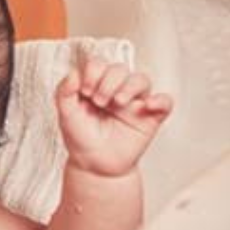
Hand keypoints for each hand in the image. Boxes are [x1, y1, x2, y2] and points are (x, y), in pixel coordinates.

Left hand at [55, 59, 172, 176]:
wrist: (94, 165)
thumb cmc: (81, 137)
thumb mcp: (66, 114)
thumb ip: (64, 92)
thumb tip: (73, 73)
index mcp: (95, 85)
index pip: (99, 64)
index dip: (93, 72)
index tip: (85, 91)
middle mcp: (116, 90)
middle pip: (120, 69)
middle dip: (108, 81)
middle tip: (99, 101)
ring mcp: (134, 102)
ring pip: (142, 80)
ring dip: (129, 86)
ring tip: (117, 102)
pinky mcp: (150, 117)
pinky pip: (165, 102)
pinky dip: (160, 100)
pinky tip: (147, 105)